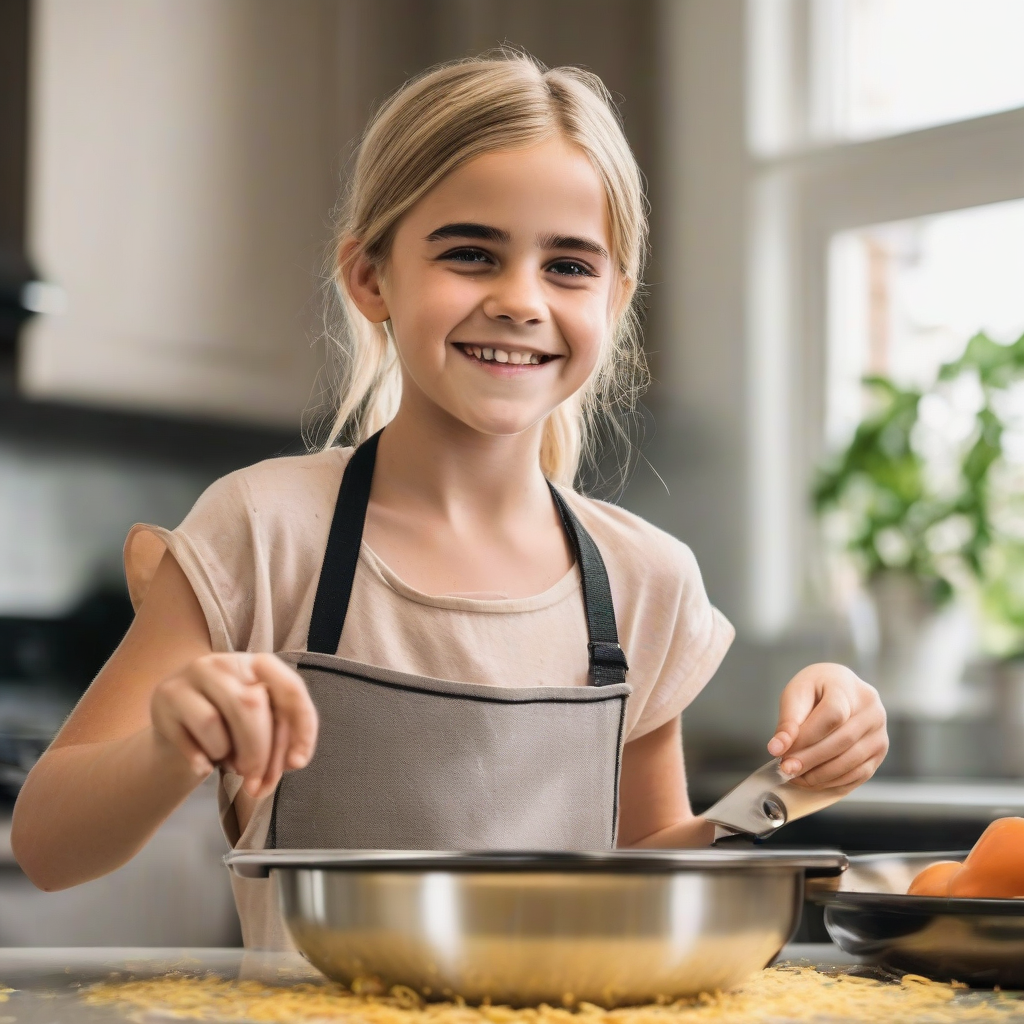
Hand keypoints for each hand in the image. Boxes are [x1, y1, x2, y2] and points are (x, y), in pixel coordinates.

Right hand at [151, 653, 318, 798]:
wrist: (178, 731)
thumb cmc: (229, 729)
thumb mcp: (259, 728)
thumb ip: (280, 740)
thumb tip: (294, 760)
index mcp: (255, 664)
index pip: (289, 686)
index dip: (301, 726)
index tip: (299, 762)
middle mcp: (222, 663)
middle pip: (250, 705)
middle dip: (260, 752)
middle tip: (257, 784)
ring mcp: (188, 678)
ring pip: (213, 722)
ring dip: (226, 755)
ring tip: (227, 762)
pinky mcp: (164, 698)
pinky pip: (185, 739)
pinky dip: (201, 762)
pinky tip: (204, 767)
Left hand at [767, 663, 886, 791]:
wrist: (840, 688)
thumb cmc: (816, 690)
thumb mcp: (796, 693)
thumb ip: (788, 721)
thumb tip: (776, 748)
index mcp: (848, 687)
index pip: (833, 715)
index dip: (807, 737)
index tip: (782, 752)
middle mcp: (872, 710)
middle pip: (843, 740)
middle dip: (811, 759)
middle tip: (786, 769)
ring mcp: (880, 732)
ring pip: (852, 761)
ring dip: (821, 775)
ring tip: (795, 776)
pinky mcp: (880, 752)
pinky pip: (859, 774)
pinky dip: (834, 782)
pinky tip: (812, 781)